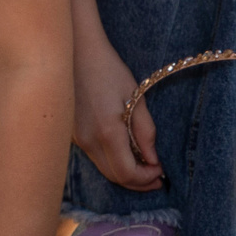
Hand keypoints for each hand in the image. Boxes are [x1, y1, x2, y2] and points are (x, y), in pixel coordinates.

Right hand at [74, 43, 161, 189]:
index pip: (127, 173)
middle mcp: (89, 142)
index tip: (161, 171)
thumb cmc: (108, 70)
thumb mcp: (135, 98)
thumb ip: (146, 132)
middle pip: (115, 177)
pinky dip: (113, 162)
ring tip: (145, 165)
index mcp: (107, 132)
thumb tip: (153, 160)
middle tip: (157, 176)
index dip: (146, 178)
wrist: (75, 53)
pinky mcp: (74, 135)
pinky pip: (96, 158)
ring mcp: (78, 140)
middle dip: (138, 182)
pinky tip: (126, 152)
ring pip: (104, 170)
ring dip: (126, 173)